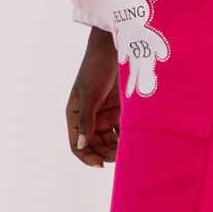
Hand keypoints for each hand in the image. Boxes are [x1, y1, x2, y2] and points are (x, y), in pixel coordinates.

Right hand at [66, 27, 119, 167]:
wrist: (116, 47)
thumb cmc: (96, 67)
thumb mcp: (89, 93)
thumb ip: (86, 120)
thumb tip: (82, 146)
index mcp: (76, 115)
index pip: (78, 144)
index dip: (87, 156)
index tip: (100, 164)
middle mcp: (90, 118)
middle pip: (96, 146)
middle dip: (106, 153)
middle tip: (120, 157)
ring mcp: (106, 115)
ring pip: (110, 141)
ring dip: (117, 148)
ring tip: (129, 149)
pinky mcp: (121, 111)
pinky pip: (123, 131)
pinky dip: (128, 137)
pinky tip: (136, 139)